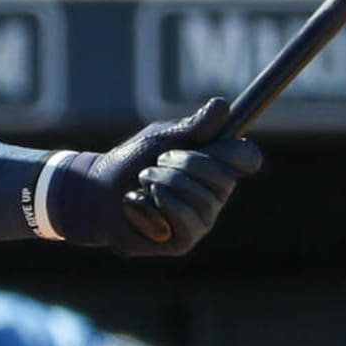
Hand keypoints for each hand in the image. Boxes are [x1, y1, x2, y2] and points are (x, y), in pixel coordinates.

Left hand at [62, 99, 261, 256]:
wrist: (97, 190)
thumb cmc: (131, 161)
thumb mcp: (161, 138)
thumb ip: (193, 127)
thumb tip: (223, 106)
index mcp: (215, 164)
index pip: (247, 158)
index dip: (238, 151)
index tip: (217, 143)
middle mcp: (215, 194)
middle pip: (225, 177)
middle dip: (186, 163)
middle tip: (158, 161)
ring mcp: (202, 218)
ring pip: (202, 198)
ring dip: (164, 182)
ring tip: (144, 181)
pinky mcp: (185, 239)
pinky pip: (185, 218)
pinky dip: (158, 204)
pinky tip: (141, 203)